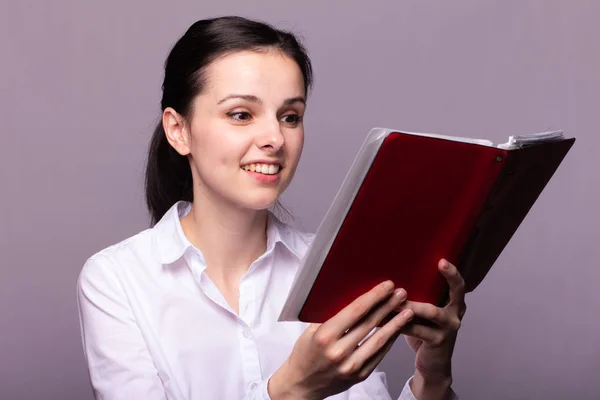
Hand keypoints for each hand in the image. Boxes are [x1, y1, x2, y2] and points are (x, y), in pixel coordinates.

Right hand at [269, 281, 413, 399]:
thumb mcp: (310, 330)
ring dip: (396, 324)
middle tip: (401, 293)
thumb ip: (329, 315)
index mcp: (325, 335)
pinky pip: (379, 355)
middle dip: (388, 306)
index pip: (356, 310)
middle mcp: (339, 351)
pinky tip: (397, 330)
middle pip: (370, 323)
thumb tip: (351, 294)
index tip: (386, 286)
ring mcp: (351, 365)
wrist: (302, 385)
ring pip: (379, 340)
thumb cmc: (304, 354)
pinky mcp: (359, 375)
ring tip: (407, 311)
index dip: (374, 296)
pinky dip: (390, 341)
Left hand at [400, 259, 466, 397]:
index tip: (442, 260)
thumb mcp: (424, 314)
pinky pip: (417, 329)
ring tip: (393, 295)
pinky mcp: (438, 342)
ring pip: (430, 311)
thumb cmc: (423, 332)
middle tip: (437, 264)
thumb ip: (418, 298)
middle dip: (446, 278)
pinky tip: (383, 318)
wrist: (432, 365)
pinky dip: (399, 322)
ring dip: (410, 303)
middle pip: (455, 293)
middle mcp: (455, 314)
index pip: (459, 285)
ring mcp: (449, 329)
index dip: (452, 273)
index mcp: (454, 304)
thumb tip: (392, 278)